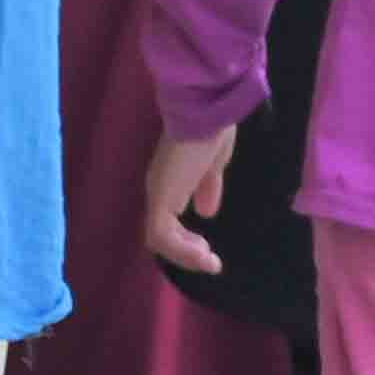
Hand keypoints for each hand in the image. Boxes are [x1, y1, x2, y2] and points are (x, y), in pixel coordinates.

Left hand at [138, 129, 236, 279]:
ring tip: (209, 262)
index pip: (168, 218)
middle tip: (210, 261)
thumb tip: (205, 212)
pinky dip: (182, 250)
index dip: (186, 239)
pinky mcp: (162, 199)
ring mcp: (159, 194)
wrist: (208, 112)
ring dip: (185, 255)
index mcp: (171, 180)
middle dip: (186, 251)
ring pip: (160, 240)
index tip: (208, 249)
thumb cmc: (214, 129)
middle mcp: (160, 189)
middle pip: (161, 233)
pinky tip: (203, 255)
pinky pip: (162, 236)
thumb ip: (208, 187)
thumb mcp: (215, 164)